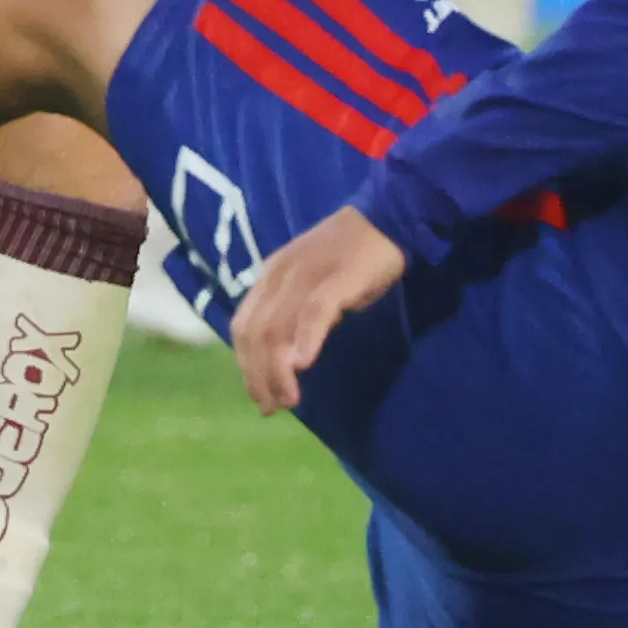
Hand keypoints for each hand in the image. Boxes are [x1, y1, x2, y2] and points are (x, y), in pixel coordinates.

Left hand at [229, 207, 406, 413]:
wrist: (384, 219)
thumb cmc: (349, 256)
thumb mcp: (310, 283)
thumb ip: (294, 313)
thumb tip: (286, 358)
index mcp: (270, 277)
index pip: (243, 326)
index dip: (246, 365)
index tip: (258, 395)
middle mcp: (280, 276)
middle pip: (256, 333)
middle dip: (258, 375)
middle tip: (273, 407)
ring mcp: (306, 276)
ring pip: (279, 328)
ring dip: (279, 369)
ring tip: (289, 399)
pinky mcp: (337, 278)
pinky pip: (315, 311)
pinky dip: (306, 338)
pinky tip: (305, 364)